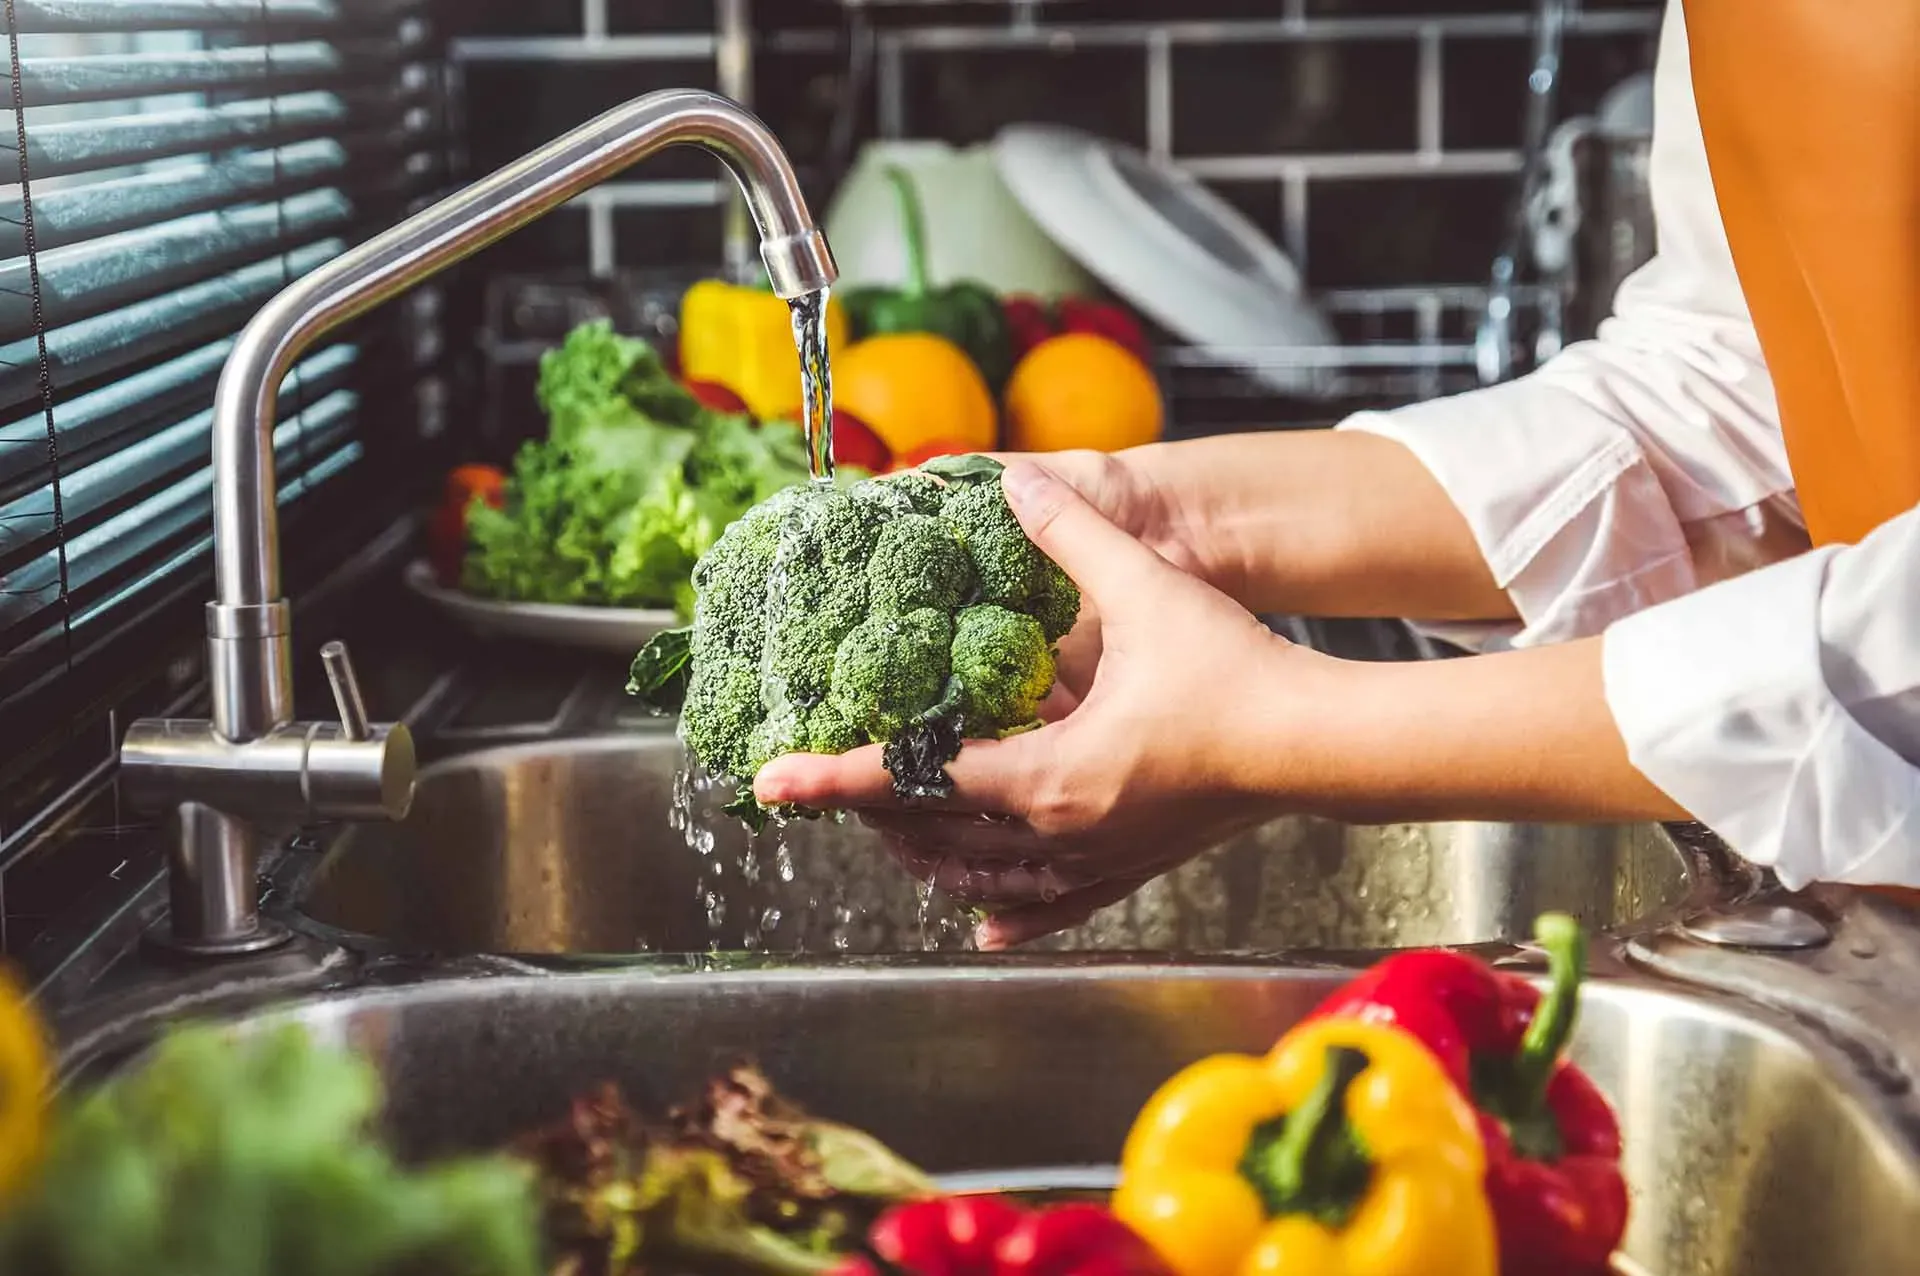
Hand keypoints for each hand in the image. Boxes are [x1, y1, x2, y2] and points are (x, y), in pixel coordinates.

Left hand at [754, 459, 1332, 947]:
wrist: (1320, 746)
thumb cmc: (1237, 676)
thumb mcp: (1145, 592)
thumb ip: (1071, 536)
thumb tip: (1016, 479)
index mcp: (1047, 776)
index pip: (913, 778)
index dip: (834, 777)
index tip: (773, 782)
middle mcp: (1058, 832)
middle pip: (934, 836)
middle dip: (874, 812)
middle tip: (829, 782)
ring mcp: (1094, 860)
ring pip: (983, 879)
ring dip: (928, 856)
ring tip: (891, 832)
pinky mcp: (1130, 868)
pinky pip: (1052, 905)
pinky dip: (1008, 911)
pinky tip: (987, 924)